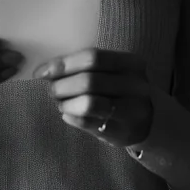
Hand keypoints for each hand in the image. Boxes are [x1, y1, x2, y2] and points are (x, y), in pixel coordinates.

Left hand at [33, 48, 153, 147]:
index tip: (41, 71)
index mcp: (131, 63)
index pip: (93, 57)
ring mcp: (132, 110)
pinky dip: (71, 117)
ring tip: (61, 102)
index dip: (63, 64)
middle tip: (52, 89)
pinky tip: (68, 114)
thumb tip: (47, 68)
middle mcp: (135, 86)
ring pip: (89, 103)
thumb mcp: (112, 72)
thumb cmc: (119, 90)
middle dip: (62, 85)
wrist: (147, 120)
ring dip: (66, 102)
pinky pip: (87, 123)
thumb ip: (84, 67)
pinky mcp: (122, 132)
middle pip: (88, 80)